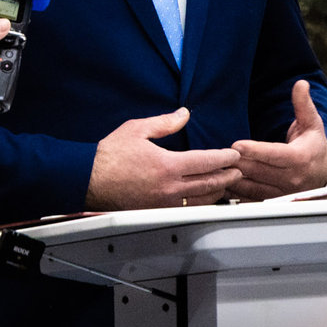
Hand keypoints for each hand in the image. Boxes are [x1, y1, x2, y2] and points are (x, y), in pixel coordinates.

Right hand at [85, 108, 241, 209]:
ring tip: (226, 185)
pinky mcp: (156, 212)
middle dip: (227, 176)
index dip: (224, 158)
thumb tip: (184, 114)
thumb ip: (165, 122)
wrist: (89, 179)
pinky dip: (201, 203)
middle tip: (237, 170)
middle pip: (208, 183)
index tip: (234, 155)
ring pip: (200, 200)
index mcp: (167, 166)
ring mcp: (163, 203)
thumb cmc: (109, 155)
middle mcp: (169, 188)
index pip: (206, 162)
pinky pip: (186, 209)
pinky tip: (204, 198)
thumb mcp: (138, 129)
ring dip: (217, 192)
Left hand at [226, 80, 326, 199]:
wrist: (323, 172)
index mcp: (300, 158)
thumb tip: (301, 84)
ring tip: (216, 166)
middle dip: (237, 162)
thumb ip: (303, 104)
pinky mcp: (274, 201)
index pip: (274, 155)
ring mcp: (282, 193)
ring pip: (252, 186)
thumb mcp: (312, 123)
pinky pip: (251, 198)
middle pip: (259, 171)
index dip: (254, 151)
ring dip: (233, 177)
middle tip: (218, 153)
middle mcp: (292, 179)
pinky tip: (222, 181)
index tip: (236, 145)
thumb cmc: (313, 145)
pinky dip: (235, 192)